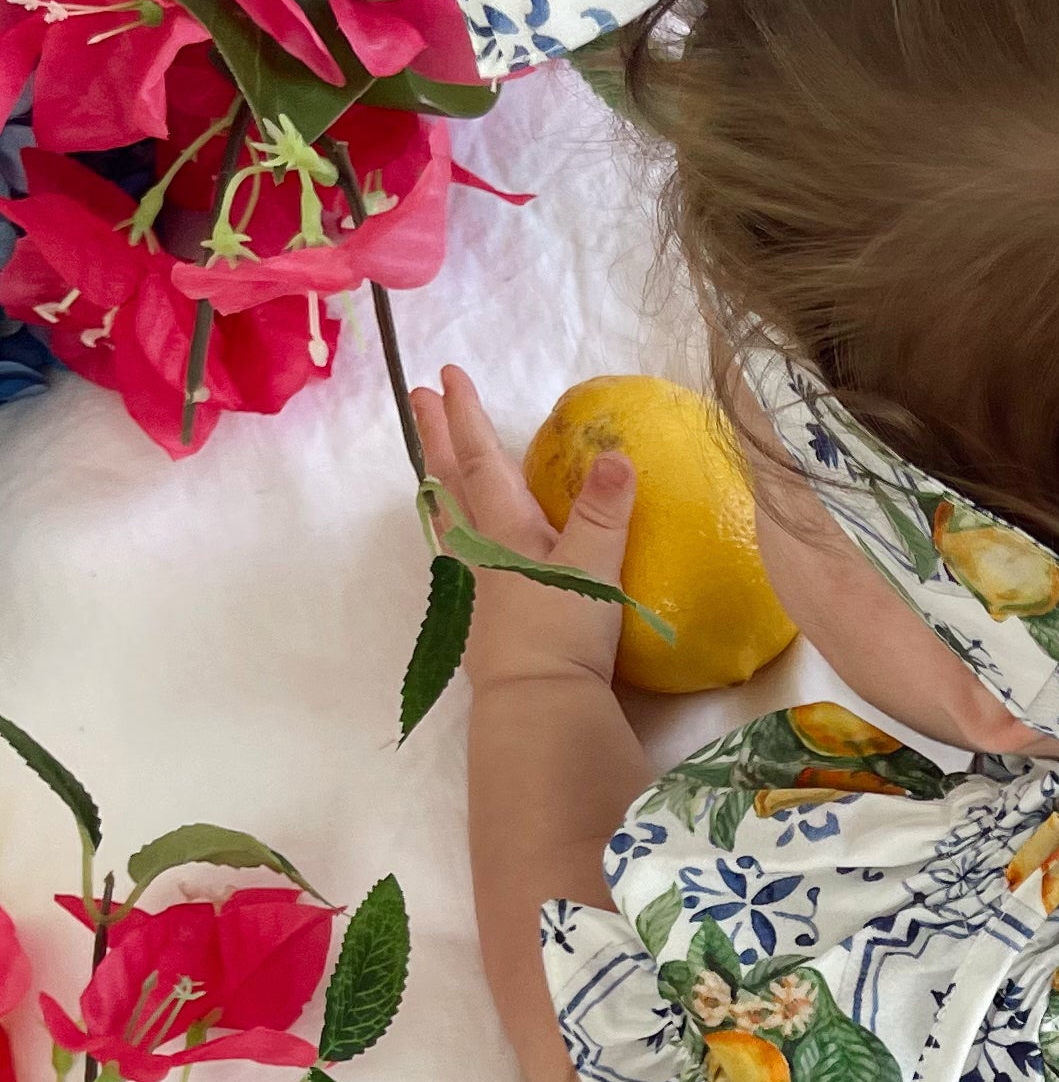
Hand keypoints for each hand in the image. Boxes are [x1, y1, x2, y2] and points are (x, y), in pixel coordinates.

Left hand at [411, 365, 634, 692]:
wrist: (537, 706)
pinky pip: (459, 562)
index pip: (480, 459)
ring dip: (437, 487)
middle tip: (419, 398)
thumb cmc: (564, 633)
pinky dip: (453, 539)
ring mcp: (475, 589)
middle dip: (437, 438)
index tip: (448, 376)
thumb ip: (604, 511)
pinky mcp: (480, 623)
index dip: (466, 416)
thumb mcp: (593, 567)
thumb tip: (617, 454)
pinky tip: (459, 548)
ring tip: (428, 468)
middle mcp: (481, 552)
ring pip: (447, 524)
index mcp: (506, 529)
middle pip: (450, 484)